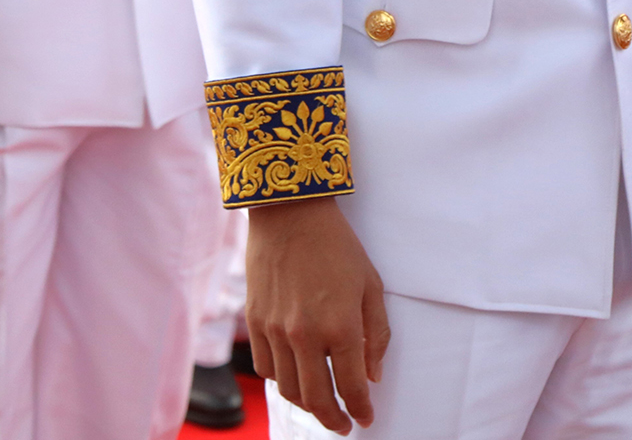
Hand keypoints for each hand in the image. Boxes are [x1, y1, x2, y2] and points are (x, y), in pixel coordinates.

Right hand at [245, 196, 387, 434]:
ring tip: (320, 404)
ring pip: (288, 389)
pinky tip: (294, 376)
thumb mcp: (371, 286)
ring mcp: (275, 330)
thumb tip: (372, 375)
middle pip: (317, 400)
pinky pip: (265, 368)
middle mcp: (306, 335)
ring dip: (307, 404)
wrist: (290, 213)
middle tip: (343, 424)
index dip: (360, 410)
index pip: (351, 388)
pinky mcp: (255, 322)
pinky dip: (280, 380)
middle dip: (333, 419)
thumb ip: (376, 334)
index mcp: (341, 326)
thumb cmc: (337, 246)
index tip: (365, 418)